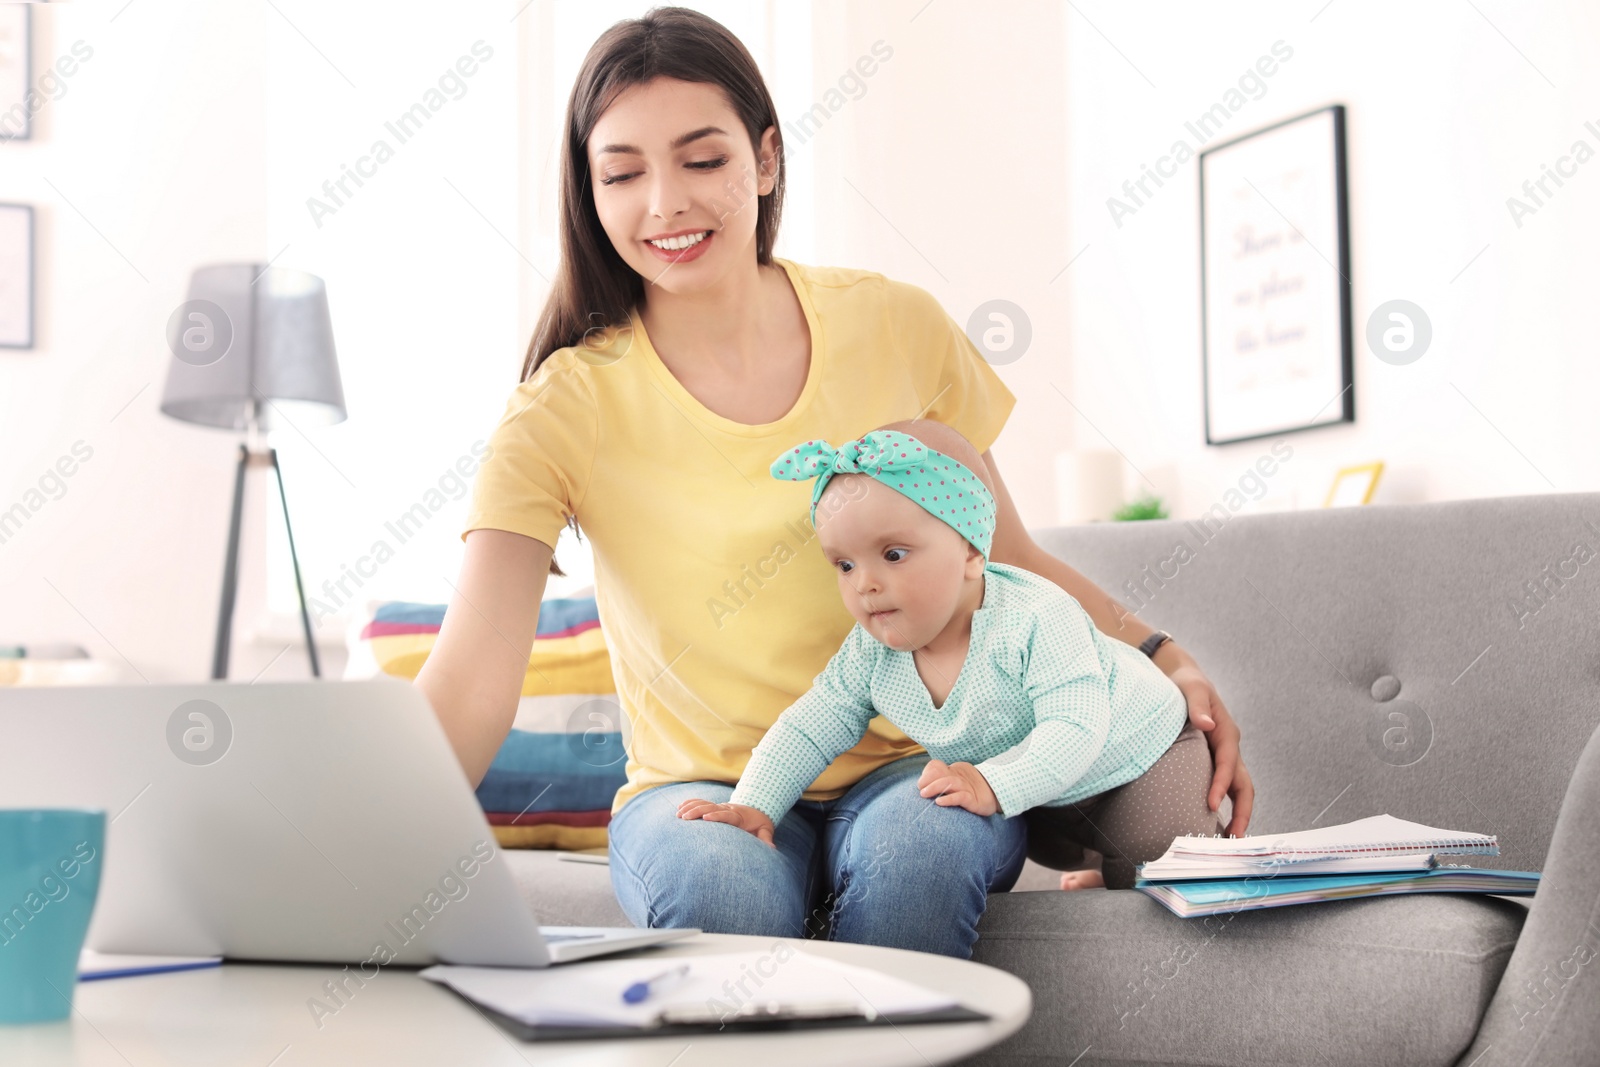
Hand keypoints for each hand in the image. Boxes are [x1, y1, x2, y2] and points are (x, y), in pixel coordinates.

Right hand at [675, 798, 776, 847]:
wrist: (757, 809)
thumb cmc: (760, 823)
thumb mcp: (766, 830)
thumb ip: (766, 839)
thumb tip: (772, 849)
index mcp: (738, 816)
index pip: (726, 814)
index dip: (716, 815)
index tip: (706, 818)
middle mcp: (727, 809)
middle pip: (710, 807)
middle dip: (697, 811)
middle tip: (684, 817)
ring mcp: (720, 806)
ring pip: (703, 803)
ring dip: (690, 807)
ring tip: (678, 814)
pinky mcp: (714, 806)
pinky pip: (701, 802)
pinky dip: (690, 803)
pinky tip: (680, 807)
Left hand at [917, 758, 999, 816]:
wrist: (995, 795)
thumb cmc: (970, 790)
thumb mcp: (954, 783)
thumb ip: (940, 782)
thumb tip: (923, 788)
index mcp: (952, 772)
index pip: (936, 766)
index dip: (927, 772)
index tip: (921, 784)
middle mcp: (958, 777)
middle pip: (940, 773)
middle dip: (927, 780)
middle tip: (920, 790)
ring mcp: (966, 788)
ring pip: (948, 783)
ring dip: (934, 787)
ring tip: (924, 794)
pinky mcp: (973, 800)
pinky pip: (959, 797)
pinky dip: (949, 799)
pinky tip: (939, 802)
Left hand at [1155, 644, 1254, 836]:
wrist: (1183, 678)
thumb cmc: (1187, 683)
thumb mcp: (1192, 688)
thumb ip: (1198, 704)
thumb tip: (1206, 723)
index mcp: (1226, 732)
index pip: (1228, 764)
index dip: (1221, 784)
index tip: (1210, 804)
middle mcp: (1229, 748)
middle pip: (1243, 784)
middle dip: (1241, 811)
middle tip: (1234, 838)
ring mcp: (1224, 756)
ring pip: (1238, 790)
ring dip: (1237, 814)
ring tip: (1229, 840)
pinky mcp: (1214, 761)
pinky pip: (1225, 787)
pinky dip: (1225, 806)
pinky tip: (1214, 824)